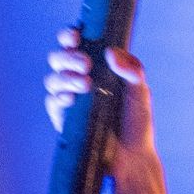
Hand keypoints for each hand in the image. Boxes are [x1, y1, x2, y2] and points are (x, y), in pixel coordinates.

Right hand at [44, 30, 158, 177]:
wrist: (132, 157)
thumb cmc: (137, 123)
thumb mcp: (141, 92)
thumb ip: (132, 70)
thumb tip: (111, 53)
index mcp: (95, 67)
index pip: (75, 44)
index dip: (69, 36)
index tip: (76, 36)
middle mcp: (79, 79)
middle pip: (58, 58)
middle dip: (68, 57)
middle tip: (86, 64)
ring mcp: (69, 98)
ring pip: (53, 78)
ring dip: (65, 77)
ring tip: (85, 84)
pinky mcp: (64, 118)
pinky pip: (52, 102)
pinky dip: (60, 98)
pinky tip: (71, 99)